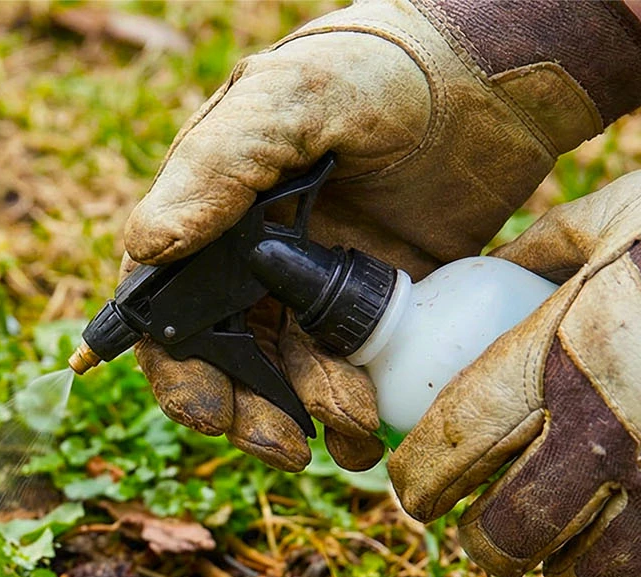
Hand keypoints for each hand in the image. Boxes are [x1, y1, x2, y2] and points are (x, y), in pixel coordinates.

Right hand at [121, 0, 640, 470]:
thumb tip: (148, 245)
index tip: (209, 411)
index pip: (167, 312)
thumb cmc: (379, 67)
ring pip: (291, 381)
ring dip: (312, 417)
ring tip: (356, 426)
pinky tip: (383, 427)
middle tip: (287, 444)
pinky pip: (357, 376)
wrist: (492, 74)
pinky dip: (364, 413)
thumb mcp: (292, 100)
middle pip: (225, 363)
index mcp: (211, 218)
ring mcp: (317, 291)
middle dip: (247, 413)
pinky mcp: (381, 309)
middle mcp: (254, 263)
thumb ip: (218, 165)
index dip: (177, 371)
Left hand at [389, 53, 640, 576]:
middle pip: (512, 530)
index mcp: (560, 358)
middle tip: (484, 541)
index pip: (453, 445)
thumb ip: (543, 246)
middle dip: (485, 547)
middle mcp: (613, 433)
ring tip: (556, 575)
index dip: (419, 483)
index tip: (415, 494)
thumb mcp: (613, 211)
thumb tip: (487, 266)